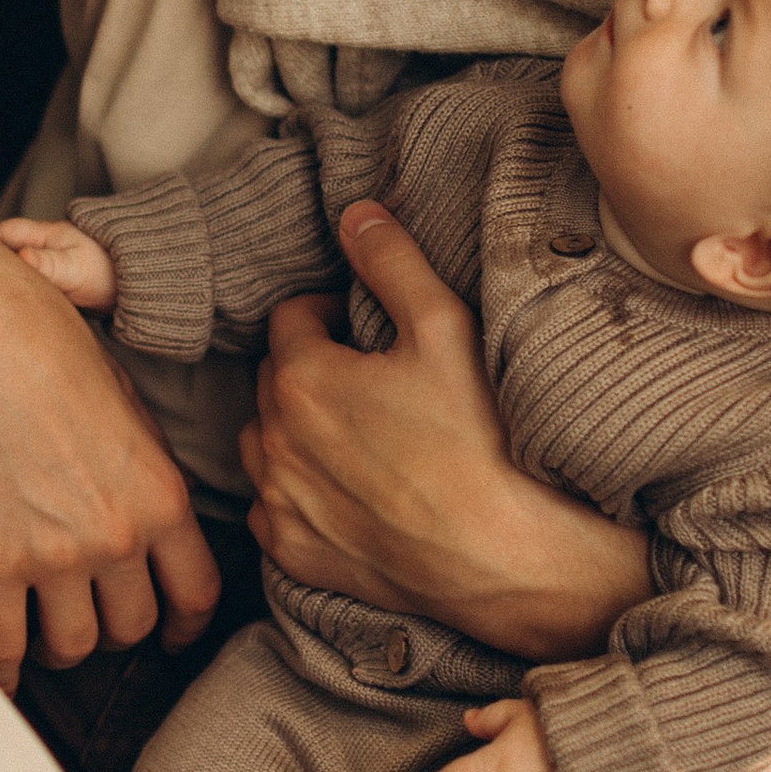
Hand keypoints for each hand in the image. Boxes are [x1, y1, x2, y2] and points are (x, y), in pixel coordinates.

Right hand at [0, 215, 118, 312]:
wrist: (144, 287)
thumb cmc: (112, 273)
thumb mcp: (76, 267)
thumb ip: (48, 264)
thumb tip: (21, 258)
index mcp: (49, 235)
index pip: (7, 231)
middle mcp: (49, 247)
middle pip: (10, 250)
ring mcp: (55, 265)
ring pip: (22, 270)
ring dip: (8, 281)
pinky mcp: (61, 285)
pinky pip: (35, 286)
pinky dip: (24, 295)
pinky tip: (15, 309)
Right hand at [0, 235, 218, 690]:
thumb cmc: (42, 345)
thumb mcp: (123, 405)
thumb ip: (140, 472)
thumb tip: (139, 512)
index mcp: (160, 493)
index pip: (196, 592)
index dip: (184, 626)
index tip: (168, 634)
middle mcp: (117, 535)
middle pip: (132, 629)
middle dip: (114, 632)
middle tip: (89, 619)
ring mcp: (54, 555)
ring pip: (74, 648)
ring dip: (59, 648)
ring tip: (41, 633)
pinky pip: (3, 648)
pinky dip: (0, 669)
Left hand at [240, 203, 652, 660]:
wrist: (506, 556)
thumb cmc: (482, 440)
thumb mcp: (447, 328)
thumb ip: (393, 262)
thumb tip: (354, 215)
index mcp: (303, 378)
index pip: (292, 318)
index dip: (332, 312)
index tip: (370, 328)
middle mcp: (275, 441)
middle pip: (276, 378)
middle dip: (312, 367)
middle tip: (373, 379)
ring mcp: (281, 502)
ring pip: (264, 442)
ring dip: (294, 428)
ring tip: (357, 433)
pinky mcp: (294, 553)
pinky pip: (270, 507)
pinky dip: (295, 492)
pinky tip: (346, 489)